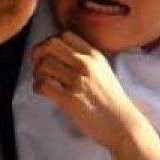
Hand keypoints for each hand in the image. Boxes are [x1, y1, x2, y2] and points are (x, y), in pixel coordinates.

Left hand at [32, 32, 159, 159]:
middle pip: (50, 44)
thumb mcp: (104, 72)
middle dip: (38, 53)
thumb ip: (88, 61)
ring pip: (43, 64)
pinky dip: (37, 87)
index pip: (65, 35)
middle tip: (38, 65)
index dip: (51, 43)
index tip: (49, 54)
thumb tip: (63, 57)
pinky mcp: (70, 99)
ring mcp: (78, 81)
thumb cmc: (112, 102)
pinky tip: (44, 92)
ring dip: (37, 73)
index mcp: (94, 56)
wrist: (122, 124)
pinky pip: (43, 85)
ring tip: (42, 81)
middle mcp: (86, 64)